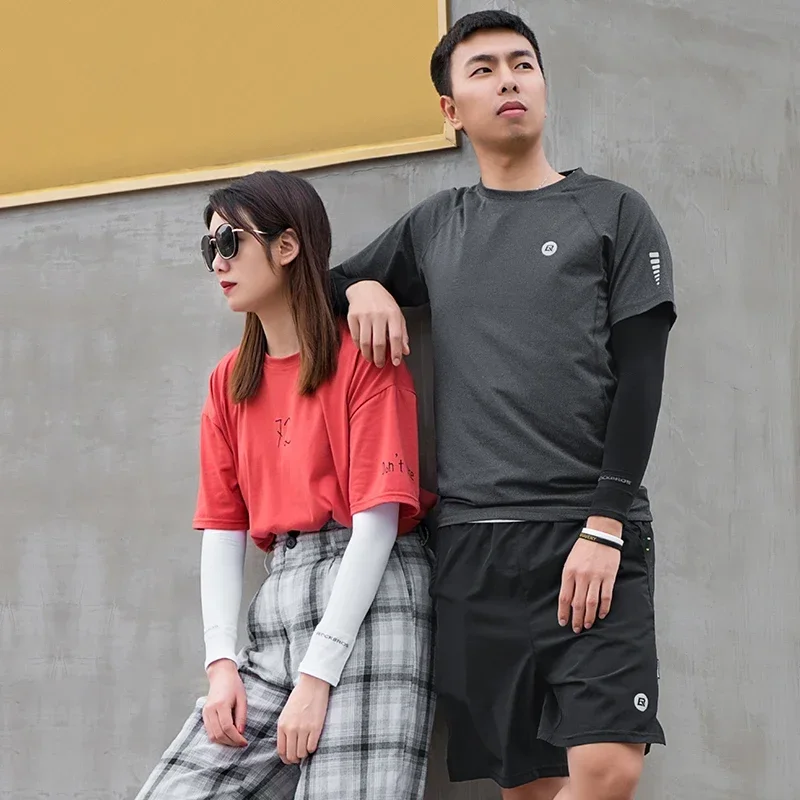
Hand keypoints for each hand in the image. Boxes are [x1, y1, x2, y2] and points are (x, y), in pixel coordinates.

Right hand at [203, 659, 247, 746]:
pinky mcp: (204, 715)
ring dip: (224, 742)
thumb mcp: (242, 698)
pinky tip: (227, 737)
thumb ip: (241, 716)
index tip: (244, 742)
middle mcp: (211, 710)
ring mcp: (205, 713)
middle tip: (241, 744)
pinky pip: (209, 732)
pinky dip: (218, 737)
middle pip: (219, 734)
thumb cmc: (234, 685)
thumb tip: (240, 732)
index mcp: (221, 704)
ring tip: (235, 741)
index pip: (227, 727)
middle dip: (231, 742)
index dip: (236, 738)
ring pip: (212, 736)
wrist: (221, 676)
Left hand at [277, 674, 330, 764]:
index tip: (290, 759)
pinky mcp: (315, 727)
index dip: (286, 759)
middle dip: (295, 759)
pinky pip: (312, 747)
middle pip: (291, 755)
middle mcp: (291, 728)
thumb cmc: (299, 698)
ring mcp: (303, 728)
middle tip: (299, 756)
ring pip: (302, 753)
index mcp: (282, 725)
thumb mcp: (286, 713)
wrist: (312, 685)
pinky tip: (312, 742)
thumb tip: (287, 747)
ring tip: (306, 748)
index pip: (281, 751)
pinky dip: (312, 748)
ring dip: (304, 754)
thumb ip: (285, 729)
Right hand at [345, 281, 409, 366]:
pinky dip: (359, 346)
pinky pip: (355, 337)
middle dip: (380, 358)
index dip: (396, 352)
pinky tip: (363, 349)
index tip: (396, 362)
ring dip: (368, 355)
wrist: (365, 287)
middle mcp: (378, 314)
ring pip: (365, 342)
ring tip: (371, 359)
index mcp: (393, 314)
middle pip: (379, 343)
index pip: (396, 337)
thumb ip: (402, 334)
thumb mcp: (397, 315)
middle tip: (380, 364)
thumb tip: (405, 351)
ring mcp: (364, 315)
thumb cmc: (383, 303)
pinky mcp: (352, 316)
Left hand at [558, 517, 622, 632]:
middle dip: (576, 618)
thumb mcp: (570, 562)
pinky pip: (606, 597)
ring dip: (589, 617)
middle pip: (577, 603)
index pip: (564, 598)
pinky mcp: (609, 577)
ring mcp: (596, 577)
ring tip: (587, 625)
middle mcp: (581, 576)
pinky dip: (604, 608)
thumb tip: (568, 599)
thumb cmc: (583, 549)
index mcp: (569, 572)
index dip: (563, 612)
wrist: (600, 535)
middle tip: (576, 628)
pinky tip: (601, 614)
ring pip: (591, 603)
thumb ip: (569, 580)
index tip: (563, 621)